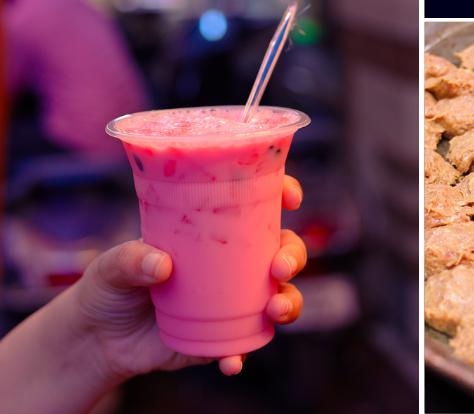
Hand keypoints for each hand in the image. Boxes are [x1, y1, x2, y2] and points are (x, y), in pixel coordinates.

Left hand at [77, 174, 306, 379]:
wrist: (98, 341)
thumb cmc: (108, 289)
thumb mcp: (110, 266)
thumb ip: (130, 259)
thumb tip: (162, 264)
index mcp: (213, 234)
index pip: (258, 207)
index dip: (283, 195)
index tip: (290, 199)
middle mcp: (232, 265)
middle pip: (282, 252)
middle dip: (293, 256)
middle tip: (280, 268)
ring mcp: (232, 301)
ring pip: (280, 296)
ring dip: (288, 302)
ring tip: (274, 311)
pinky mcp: (223, 336)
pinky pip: (246, 343)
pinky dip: (244, 352)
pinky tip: (232, 361)